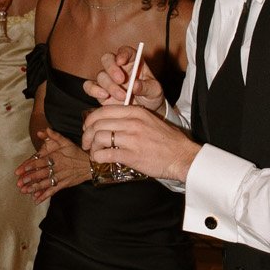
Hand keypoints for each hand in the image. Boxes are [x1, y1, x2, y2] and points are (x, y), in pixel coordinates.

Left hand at [16, 128, 91, 201]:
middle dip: (30, 178)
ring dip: (35, 188)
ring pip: (46, 183)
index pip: (41, 162)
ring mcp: (61, 177)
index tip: (22, 169)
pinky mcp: (64, 184)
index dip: (31, 165)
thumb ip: (54, 136)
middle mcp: (58, 168)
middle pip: (42, 173)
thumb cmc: (77, 152)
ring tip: (25, 191)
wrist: (91, 165)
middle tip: (20, 182)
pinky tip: (36, 200)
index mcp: (57, 157)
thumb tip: (44, 129)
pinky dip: (44, 196)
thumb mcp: (66, 142)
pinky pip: (52, 191)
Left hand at [82, 102, 196, 182]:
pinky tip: (99, 159)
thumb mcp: (151, 121)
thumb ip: (132, 119)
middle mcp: (132, 123)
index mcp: (136, 112)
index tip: (88, 128)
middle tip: (86, 142)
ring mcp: (131, 139)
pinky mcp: (130, 155)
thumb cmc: (169, 141)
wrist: (182, 156)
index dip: (91, 119)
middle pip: (98, 124)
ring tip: (93, 152)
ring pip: (98, 137)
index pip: (104, 110)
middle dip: (87, 134)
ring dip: (92, 146)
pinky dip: (97, 157)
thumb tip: (113, 124)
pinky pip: (105, 154)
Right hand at [83, 48, 165, 113]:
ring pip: (101, 75)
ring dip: (110, 86)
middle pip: (108, 59)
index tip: (122, 61)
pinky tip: (104, 96)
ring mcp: (107, 79)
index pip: (125, 51)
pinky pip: (89, 86)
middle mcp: (118, 68)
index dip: (122, 54)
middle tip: (120, 80)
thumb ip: (146, 87)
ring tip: (123, 97)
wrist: (143, 112)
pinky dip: (93, 90)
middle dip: (112, 68)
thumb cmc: (151, 97)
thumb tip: (135, 85)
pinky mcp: (99, 91)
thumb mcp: (155, 92)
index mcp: (133, 62)